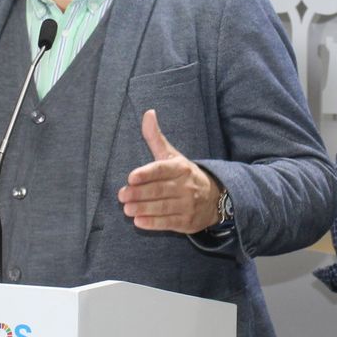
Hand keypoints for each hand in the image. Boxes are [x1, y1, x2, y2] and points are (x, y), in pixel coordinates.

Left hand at [117, 109, 219, 233]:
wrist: (214, 198)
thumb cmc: (184, 175)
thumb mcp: (172, 156)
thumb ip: (156, 138)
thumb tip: (148, 113)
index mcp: (181, 168)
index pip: (162, 170)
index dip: (147, 174)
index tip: (131, 177)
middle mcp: (186, 186)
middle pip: (160, 190)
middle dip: (140, 193)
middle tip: (122, 195)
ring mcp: (187, 205)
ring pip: (163, 207)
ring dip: (143, 208)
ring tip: (127, 209)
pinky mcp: (186, 222)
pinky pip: (168, 222)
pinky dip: (153, 223)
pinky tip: (139, 221)